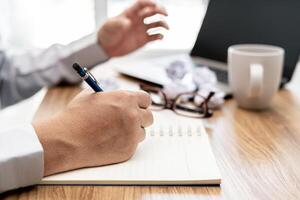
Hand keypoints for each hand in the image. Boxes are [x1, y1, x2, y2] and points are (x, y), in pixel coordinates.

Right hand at [33, 89, 152, 175]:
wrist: (66, 140)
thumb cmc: (75, 117)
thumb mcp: (90, 97)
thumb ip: (108, 96)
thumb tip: (113, 97)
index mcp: (126, 99)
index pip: (146, 99)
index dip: (141, 103)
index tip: (137, 107)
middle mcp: (133, 115)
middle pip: (149, 117)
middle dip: (140, 118)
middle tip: (129, 121)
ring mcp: (132, 134)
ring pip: (142, 132)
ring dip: (133, 132)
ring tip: (115, 132)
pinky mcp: (128, 150)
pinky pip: (133, 145)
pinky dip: (125, 144)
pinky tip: (110, 142)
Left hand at [98, 0, 168, 56]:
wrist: (106, 48)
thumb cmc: (106, 34)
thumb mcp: (110, 27)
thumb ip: (118, 23)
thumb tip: (128, 22)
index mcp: (129, 14)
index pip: (141, 4)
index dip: (149, 3)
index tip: (155, 5)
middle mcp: (137, 20)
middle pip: (152, 11)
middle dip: (160, 11)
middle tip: (166, 14)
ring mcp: (141, 30)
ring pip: (156, 23)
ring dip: (162, 24)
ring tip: (166, 28)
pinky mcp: (143, 40)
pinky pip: (154, 36)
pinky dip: (159, 36)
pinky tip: (160, 37)